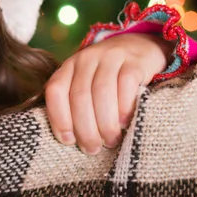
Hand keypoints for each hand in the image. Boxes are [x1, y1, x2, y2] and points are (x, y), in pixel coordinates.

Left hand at [45, 33, 170, 154]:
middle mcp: (87, 58)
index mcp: (69, 66)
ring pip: (102, 92)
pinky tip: (124, 122)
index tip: (68, 140)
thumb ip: (76, 102)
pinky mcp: (134, 61)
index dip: (58, 117)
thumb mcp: (87, 83)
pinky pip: (126, 84)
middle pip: (79, 96)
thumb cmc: (109, 77)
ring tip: (110, 140)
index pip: (55, 90)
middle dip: (85, 128)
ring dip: (105, 123)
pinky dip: (123, 107)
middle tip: (93, 148)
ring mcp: (110, 57)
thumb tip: (71, 139)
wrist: (140, 48)